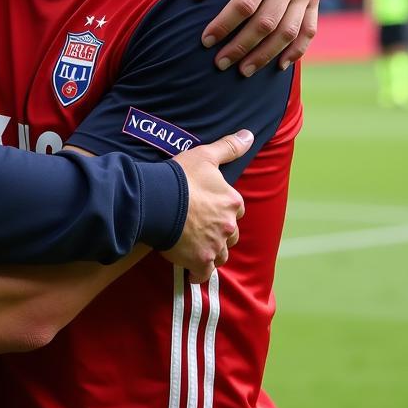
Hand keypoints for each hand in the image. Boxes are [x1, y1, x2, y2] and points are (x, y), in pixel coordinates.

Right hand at [162, 130, 248, 282]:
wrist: (157, 199)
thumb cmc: (179, 176)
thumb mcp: (205, 156)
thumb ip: (229, 147)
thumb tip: (249, 134)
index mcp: (232, 202)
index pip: (236, 209)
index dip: (223, 209)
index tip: (209, 207)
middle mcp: (228, 226)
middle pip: (230, 234)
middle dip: (219, 233)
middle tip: (200, 228)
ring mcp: (215, 245)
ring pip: (220, 254)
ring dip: (211, 252)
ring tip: (196, 248)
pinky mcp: (200, 260)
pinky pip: (203, 273)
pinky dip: (198, 273)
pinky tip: (191, 271)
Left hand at [192, 0, 318, 74]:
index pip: (244, 5)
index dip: (224, 26)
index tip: (205, 41)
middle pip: (266, 23)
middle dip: (242, 47)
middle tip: (220, 64)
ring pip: (289, 32)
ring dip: (266, 55)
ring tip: (242, 71)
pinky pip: (309, 29)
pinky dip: (296, 50)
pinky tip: (278, 66)